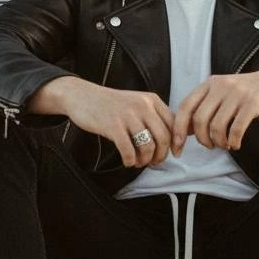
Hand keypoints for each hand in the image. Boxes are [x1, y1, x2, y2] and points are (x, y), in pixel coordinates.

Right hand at [29, 77, 173, 167]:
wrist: (82, 96)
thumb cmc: (111, 104)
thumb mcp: (136, 103)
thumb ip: (153, 116)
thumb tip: (169, 141)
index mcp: (152, 100)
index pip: (173, 124)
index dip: (176, 143)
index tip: (174, 154)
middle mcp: (143, 105)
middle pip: (164, 137)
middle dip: (161, 155)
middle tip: (153, 163)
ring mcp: (128, 115)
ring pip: (148, 146)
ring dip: (145, 160)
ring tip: (138, 162)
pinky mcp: (113, 125)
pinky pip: (129, 150)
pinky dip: (130, 160)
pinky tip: (127, 161)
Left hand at [172, 61, 258, 152]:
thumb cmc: (248, 92)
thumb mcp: (223, 93)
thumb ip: (204, 108)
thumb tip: (184, 131)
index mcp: (209, 84)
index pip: (185, 108)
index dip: (178, 130)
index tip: (177, 148)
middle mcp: (221, 86)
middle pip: (199, 120)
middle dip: (202, 140)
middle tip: (212, 146)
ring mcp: (237, 94)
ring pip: (217, 126)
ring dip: (219, 142)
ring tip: (225, 145)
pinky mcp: (253, 102)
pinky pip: (236, 129)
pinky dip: (233, 141)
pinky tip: (236, 144)